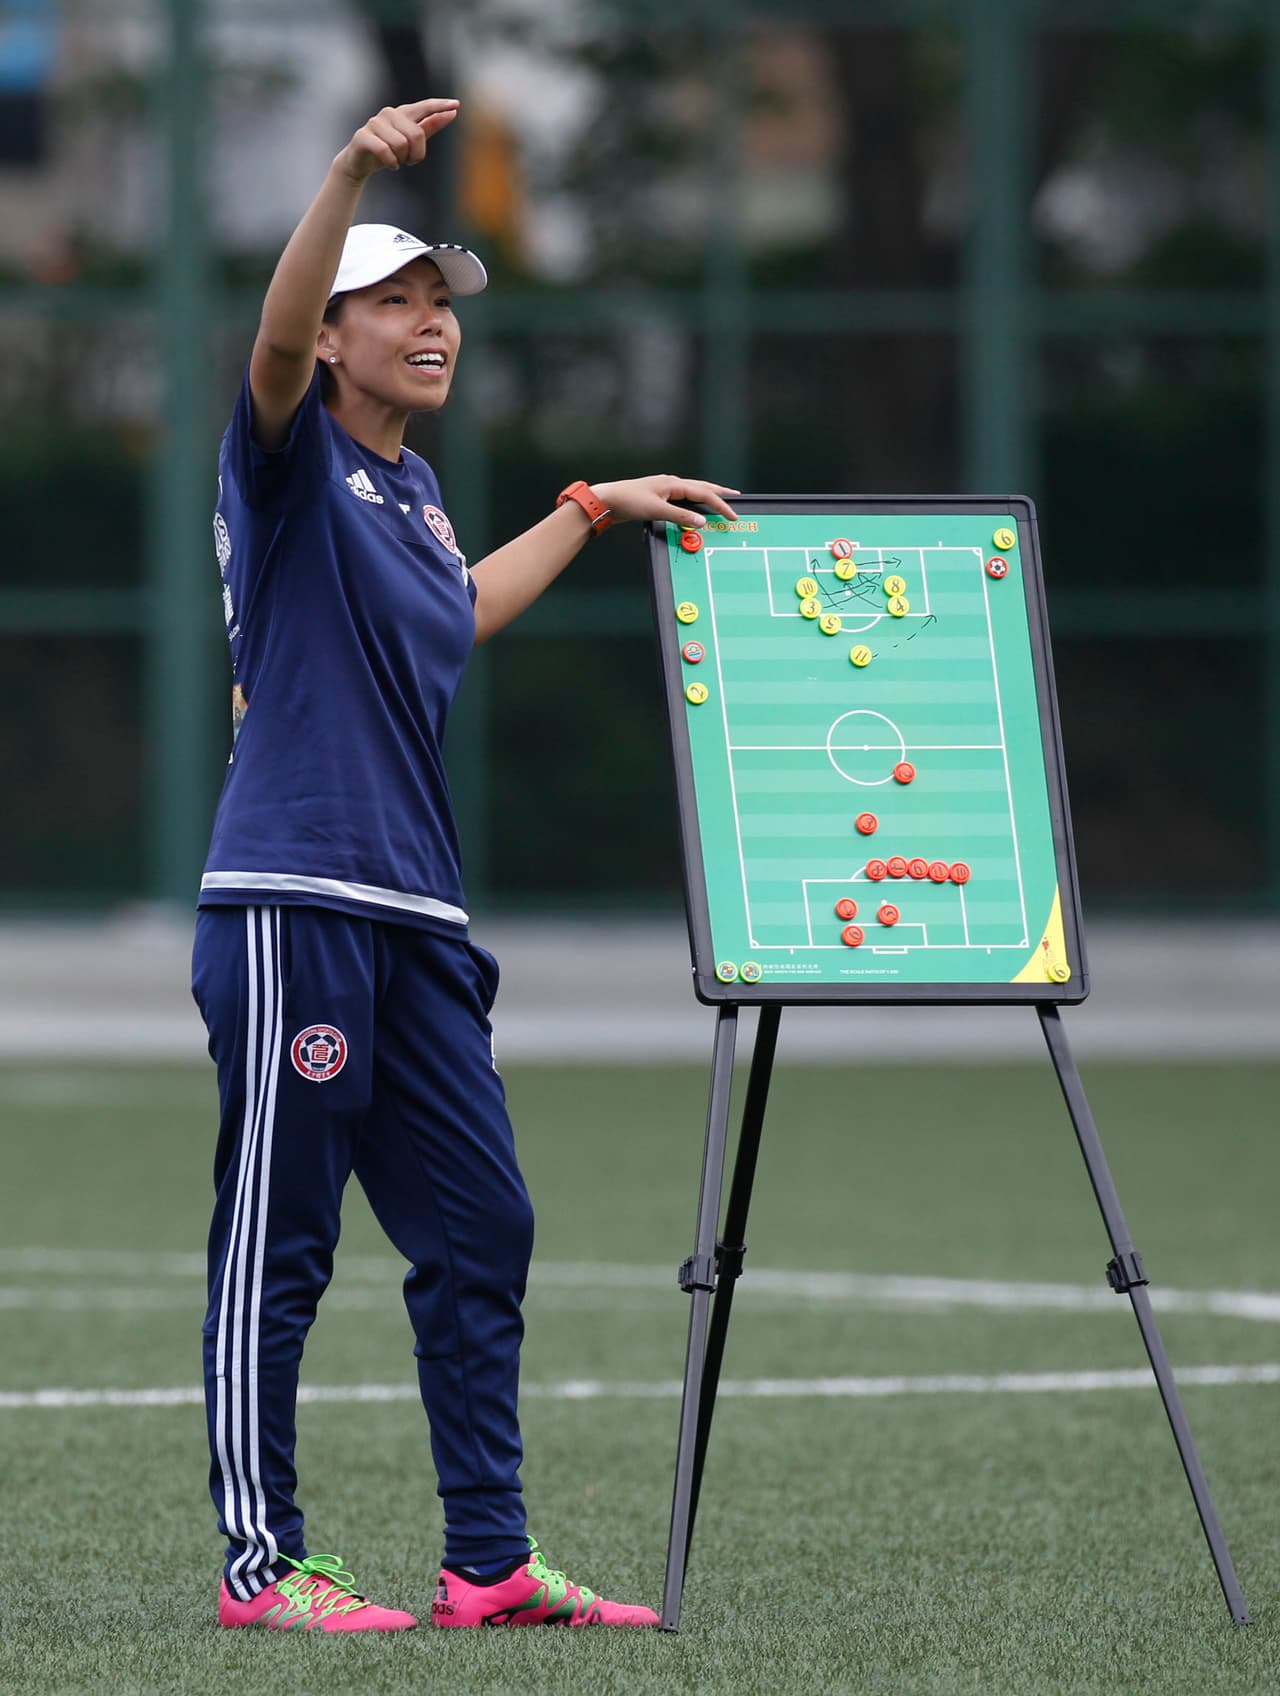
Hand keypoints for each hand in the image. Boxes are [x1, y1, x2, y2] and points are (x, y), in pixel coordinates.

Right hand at [336, 99, 459, 183]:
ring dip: (402, 159)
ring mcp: (375, 123)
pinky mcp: (363, 136)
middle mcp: (389, 114)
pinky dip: (392, 162)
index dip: (439, 106)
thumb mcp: (411, 141)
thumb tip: (452, 113)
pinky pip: (386, 151)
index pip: (424, 107)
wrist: (359, 162)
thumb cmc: (388, 150)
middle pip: (416, 134)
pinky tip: (391, 165)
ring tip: (396, 160)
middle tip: (409, 161)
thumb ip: (430, 127)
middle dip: (416, 154)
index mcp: (402, 113)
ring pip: (401, 144)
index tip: (456, 105)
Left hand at [590, 475, 739, 528]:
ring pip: (693, 492)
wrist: (607, 500)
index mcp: (673, 484)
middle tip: (736, 498)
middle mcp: (671, 484)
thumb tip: (702, 522)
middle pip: (702, 488)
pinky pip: (684, 499)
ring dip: (708, 496)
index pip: (704, 493)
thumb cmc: (629, 501)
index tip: (732, 516)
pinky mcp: (659, 497)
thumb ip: (681, 517)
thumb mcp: (657, 511)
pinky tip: (695, 508)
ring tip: (721, 500)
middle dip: (720, 494)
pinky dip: (695, 503)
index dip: (720, 505)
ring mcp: (665, 490)